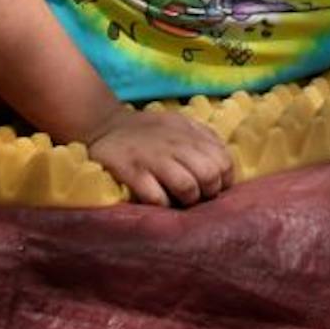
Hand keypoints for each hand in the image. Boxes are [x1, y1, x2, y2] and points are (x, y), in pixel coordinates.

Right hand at [83, 107, 235, 206]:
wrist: (104, 125)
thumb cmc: (149, 130)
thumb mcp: (180, 124)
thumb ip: (204, 138)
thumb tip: (225, 163)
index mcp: (190, 134)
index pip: (224, 161)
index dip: (223, 179)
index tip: (213, 186)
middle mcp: (175, 145)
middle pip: (209, 175)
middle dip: (208, 192)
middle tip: (197, 196)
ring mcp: (153, 159)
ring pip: (187, 187)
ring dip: (187, 200)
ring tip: (179, 200)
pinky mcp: (131, 172)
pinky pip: (156, 197)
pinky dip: (162, 204)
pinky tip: (159, 201)